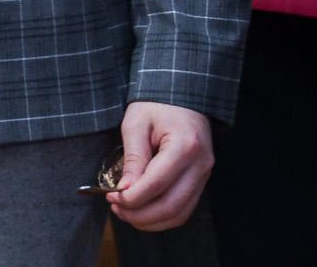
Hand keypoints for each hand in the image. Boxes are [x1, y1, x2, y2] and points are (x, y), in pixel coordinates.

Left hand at [108, 101, 213, 230]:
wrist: (183, 95)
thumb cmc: (156, 105)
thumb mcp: (136, 123)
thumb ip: (132, 158)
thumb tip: (124, 190)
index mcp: (185, 146)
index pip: (157, 184)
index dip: (132, 197)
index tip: (111, 197)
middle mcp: (200, 164)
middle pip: (172, 206)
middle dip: (140, 215)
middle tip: (116, 209)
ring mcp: (204, 174)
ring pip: (180, 213)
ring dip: (151, 220)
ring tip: (126, 213)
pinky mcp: (201, 180)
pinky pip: (185, 207)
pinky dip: (163, 216)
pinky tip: (143, 211)